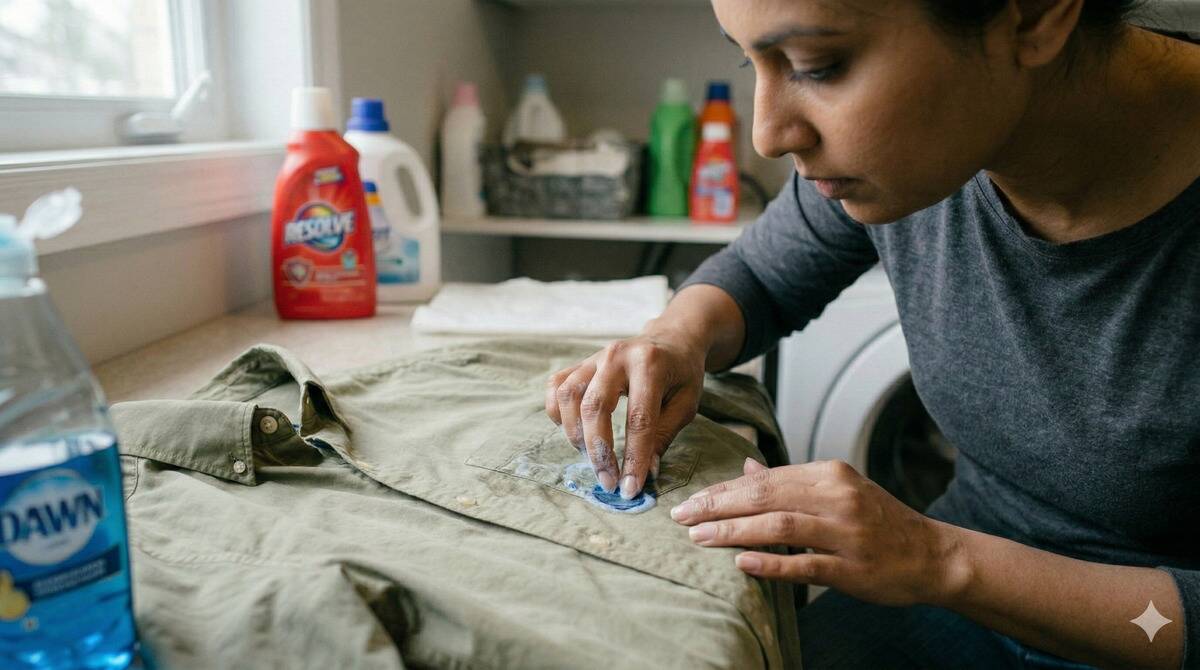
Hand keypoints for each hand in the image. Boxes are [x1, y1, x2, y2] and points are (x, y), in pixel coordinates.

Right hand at [545, 326, 705, 498]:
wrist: (672, 339)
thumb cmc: (682, 374)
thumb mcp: (686, 404)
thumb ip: (663, 436)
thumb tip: (644, 472)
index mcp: (650, 365)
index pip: (638, 420)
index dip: (633, 458)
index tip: (630, 488)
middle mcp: (617, 356)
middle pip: (595, 408)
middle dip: (599, 452)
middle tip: (608, 481)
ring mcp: (595, 357)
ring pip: (569, 396)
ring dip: (576, 434)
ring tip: (593, 457)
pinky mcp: (581, 362)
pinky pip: (556, 385)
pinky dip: (557, 411)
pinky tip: (573, 430)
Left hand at [670, 458, 966, 606]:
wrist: (933, 555)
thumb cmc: (878, 523)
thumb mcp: (837, 491)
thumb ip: (790, 482)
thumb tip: (746, 466)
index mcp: (829, 474)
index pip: (764, 479)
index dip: (722, 490)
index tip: (690, 500)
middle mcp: (837, 497)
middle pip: (765, 497)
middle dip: (718, 507)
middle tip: (682, 517)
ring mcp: (846, 533)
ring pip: (779, 527)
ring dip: (734, 532)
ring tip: (700, 538)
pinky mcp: (852, 567)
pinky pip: (805, 563)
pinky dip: (771, 562)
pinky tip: (741, 562)